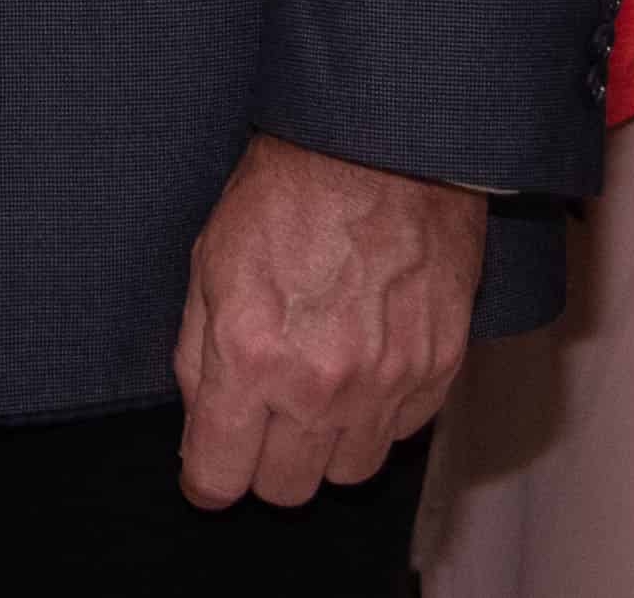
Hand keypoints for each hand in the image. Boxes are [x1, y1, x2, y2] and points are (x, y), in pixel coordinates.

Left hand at [168, 133, 481, 508]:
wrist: (381, 146)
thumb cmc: (288, 192)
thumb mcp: (209, 261)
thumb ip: (197, 353)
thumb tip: (198, 420)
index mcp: (251, 354)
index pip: (220, 473)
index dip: (206, 479)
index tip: (208, 471)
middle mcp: (319, 383)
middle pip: (285, 488)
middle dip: (262, 464)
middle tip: (259, 422)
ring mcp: (384, 382)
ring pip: (346, 473)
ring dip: (323, 447)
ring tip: (313, 394)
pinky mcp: (436, 370)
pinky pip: (399, 434)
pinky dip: (376, 417)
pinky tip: (360, 370)